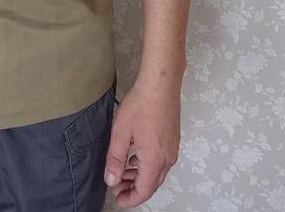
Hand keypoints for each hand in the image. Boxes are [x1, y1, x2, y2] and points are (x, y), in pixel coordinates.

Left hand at [103, 77, 180, 207]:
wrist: (160, 84)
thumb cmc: (141, 105)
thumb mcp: (121, 133)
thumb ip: (115, 159)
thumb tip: (111, 180)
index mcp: (154, 161)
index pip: (144, 191)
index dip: (130, 199)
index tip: (118, 199)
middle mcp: (167, 159)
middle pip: (151, 185)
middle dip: (133, 189)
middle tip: (116, 186)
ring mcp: (172, 149)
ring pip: (156, 173)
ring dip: (139, 177)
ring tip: (122, 172)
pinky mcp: (172, 140)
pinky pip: (161, 162)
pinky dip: (147, 166)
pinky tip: (134, 157)